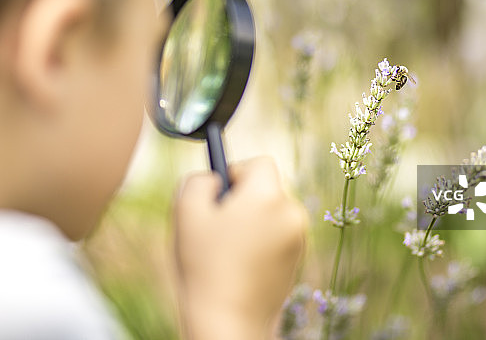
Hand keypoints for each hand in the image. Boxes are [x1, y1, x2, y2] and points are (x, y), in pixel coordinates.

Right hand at [174, 157, 306, 339]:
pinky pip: (277, 236)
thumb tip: (214, 176)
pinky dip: (261, 242)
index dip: (236, 171)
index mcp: (268, 196)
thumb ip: (198, 180)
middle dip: (243, 199)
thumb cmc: (205, 267)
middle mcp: (291, 213)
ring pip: (271, 213)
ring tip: (227, 250)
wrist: (228, 322)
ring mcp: (298, 239)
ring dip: (252, 221)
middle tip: (219, 223)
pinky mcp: (297, 261)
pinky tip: (240, 265)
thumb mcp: (186, 212)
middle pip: (267, 188)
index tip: (220, 192)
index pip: (260, 162)